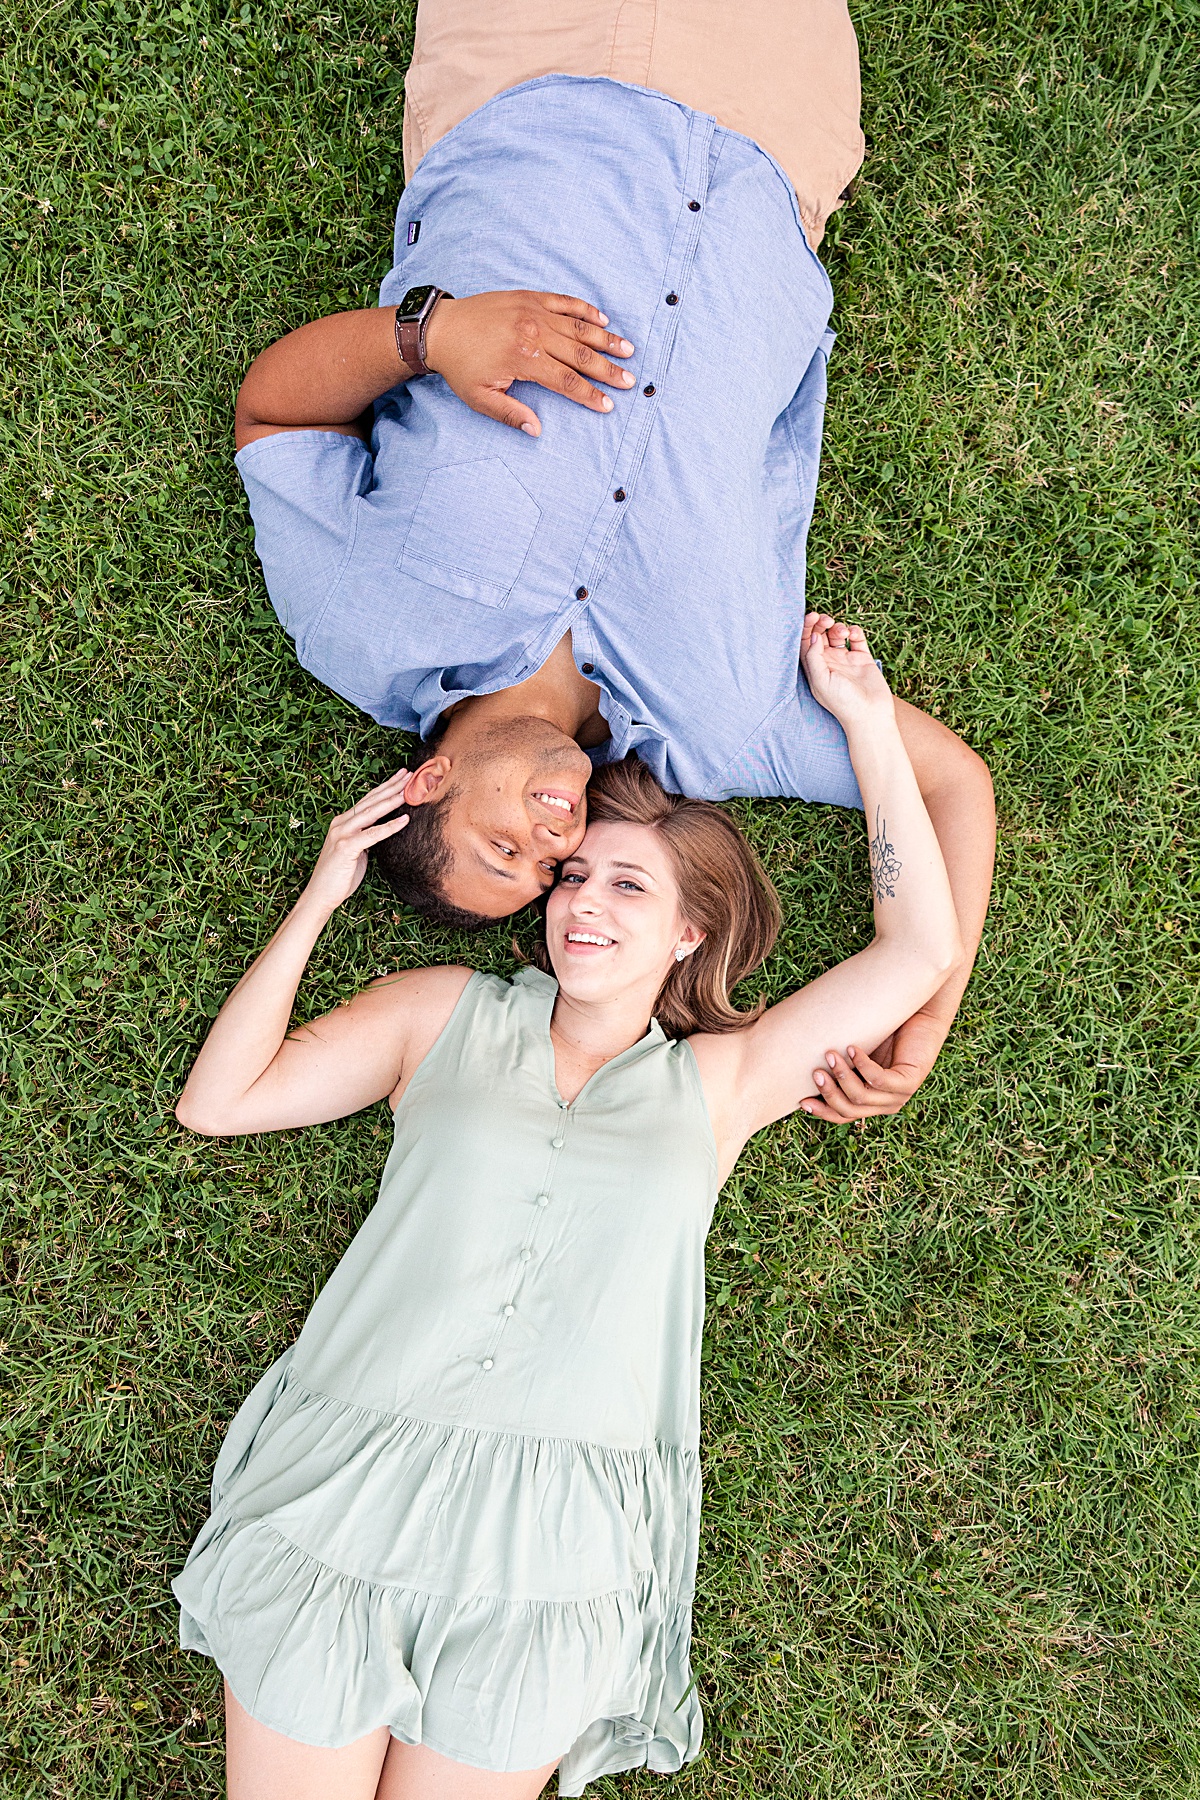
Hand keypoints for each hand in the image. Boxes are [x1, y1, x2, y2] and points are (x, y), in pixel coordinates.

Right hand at [300, 770, 410, 915]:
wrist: (321, 894)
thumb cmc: (339, 876)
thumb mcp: (356, 851)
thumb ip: (366, 837)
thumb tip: (384, 830)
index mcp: (343, 822)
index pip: (368, 800)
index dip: (385, 787)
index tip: (402, 777)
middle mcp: (341, 823)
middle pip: (371, 800)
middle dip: (391, 787)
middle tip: (410, 775)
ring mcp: (342, 833)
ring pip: (372, 812)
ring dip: (392, 800)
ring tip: (409, 791)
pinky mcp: (346, 846)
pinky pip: (373, 834)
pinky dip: (390, 826)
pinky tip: (405, 820)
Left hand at [422, 290, 634, 434]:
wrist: (440, 328)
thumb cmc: (460, 366)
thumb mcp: (480, 398)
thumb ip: (510, 414)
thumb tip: (536, 430)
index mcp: (524, 359)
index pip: (567, 381)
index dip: (590, 395)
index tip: (608, 405)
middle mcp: (534, 333)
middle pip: (581, 354)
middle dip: (608, 369)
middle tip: (630, 380)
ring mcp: (533, 311)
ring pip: (579, 327)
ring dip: (606, 340)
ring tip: (628, 349)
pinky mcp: (530, 296)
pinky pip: (565, 301)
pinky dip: (586, 310)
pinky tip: (603, 321)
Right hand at [799, 1009, 946, 1122]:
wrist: (921, 1014)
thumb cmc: (887, 1030)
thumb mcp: (858, 1052)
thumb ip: (841, 1063)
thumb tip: (805, 1062)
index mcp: (872, 1101)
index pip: (843, 1115)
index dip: (822, 1111)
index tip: (802, 1100)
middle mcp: (886, 1103)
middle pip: (849, 1110)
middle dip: (829, 1093)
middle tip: (816, 1072)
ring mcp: (899, 1095)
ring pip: (861, 1097)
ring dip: (842, 1076)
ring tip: (830, 1055)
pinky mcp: (909, 1081)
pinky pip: (879, 1080)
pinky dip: (862, 1066)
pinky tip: (853, 1049)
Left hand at [801, 614, 894, 731]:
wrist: (870, 715)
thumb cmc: (842, 703)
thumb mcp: (821, 681)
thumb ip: (814, 657)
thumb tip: (813, 635)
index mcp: (815, 668)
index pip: (805, 643)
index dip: (806, 628)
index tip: (813, 617)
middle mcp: (828, 663)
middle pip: (820, 636)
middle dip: (821, 624)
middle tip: (826, 620)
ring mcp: (846, 660)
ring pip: (837, 635)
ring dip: (838, 627)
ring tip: (842, 632)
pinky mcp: (862, 659)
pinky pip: (857, 639)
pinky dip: (855, 631)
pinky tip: (853, 634)